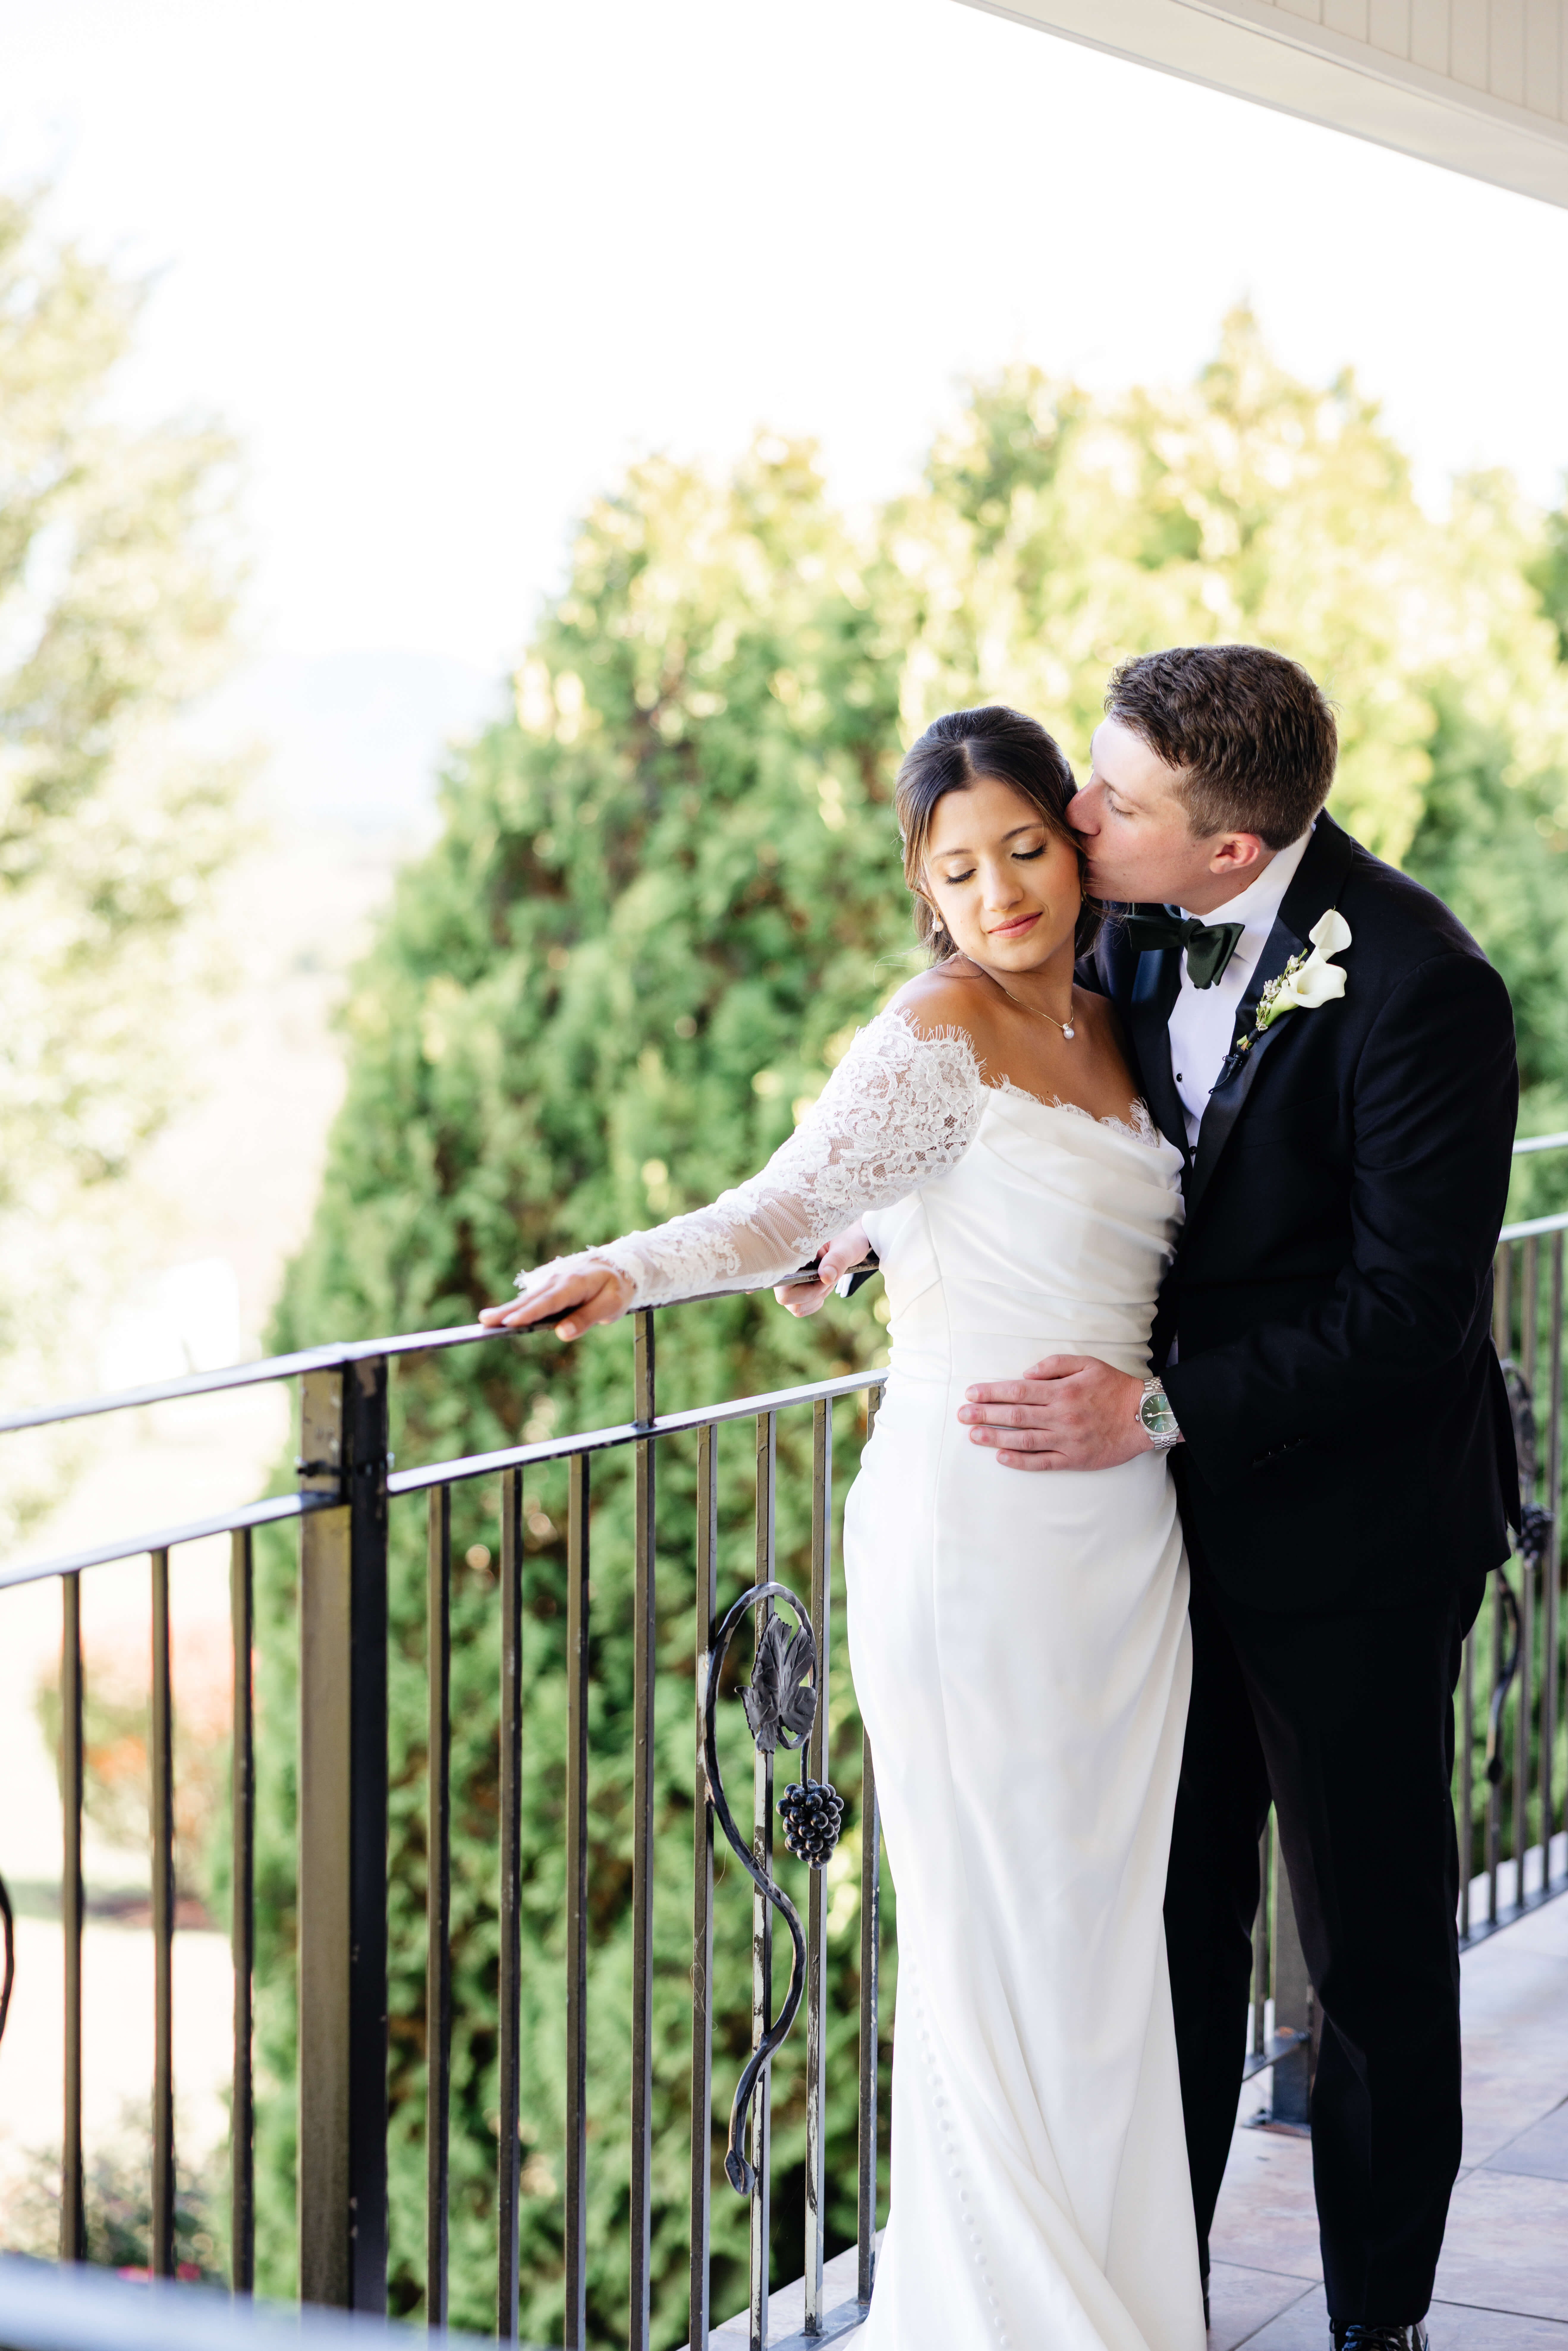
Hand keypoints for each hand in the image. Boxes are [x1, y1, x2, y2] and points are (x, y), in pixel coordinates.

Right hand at [478, 1259, 633, 1340]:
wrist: (620, 1265)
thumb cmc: (616, 1288)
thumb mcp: (611, 1305)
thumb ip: (587, 1318)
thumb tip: (562, 1333)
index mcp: (575, 1284)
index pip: (549, 1302)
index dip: (530, 1313)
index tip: (511, 1323)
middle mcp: (559, 1280)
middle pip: (531, 1299)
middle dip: (508, 1311)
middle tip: (484, 1321)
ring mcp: (553, 1281)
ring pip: (529, 1298)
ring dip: (507, 1308)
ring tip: (486, 1319)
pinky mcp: (551, 1286)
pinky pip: (533, 1298)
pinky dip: (517, 1306)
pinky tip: (503, 1316)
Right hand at [774, 1222, 870, 1317]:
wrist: (852, 1243)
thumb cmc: (848, 1240)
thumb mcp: (847, 1246)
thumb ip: (837, 1259)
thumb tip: (826, 1277)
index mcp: (791, 1251)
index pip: (778, 1278)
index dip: (799, 1285)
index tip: (822, 1276)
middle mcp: (785, 1267)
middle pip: (785, 1298)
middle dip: (813, 1293)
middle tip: (830, 1277)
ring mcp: (788, 1280)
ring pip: (795, 1305)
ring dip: (816, 1298)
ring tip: (829, 1279)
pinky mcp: (795, 1289)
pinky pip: (800, 1308)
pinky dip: (815, 1302)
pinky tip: (825, 1285)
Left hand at [957, 1357, 1154, 1470]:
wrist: (1145, 1415)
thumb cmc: (1115, 1387)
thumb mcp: (1087, 1363)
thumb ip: (1054, 1365)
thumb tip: (1025, 1374)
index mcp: (1062, 1391)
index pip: (1018, 1391)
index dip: (991, 1393)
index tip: (970, 1394)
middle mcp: (1061, 1416)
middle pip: (1015, 1415)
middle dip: (985, 1415)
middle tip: (962, 1416)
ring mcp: (1067, 1440)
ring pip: (1024, 1440)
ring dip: (996, 1438)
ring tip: (974, 1436)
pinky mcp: (1075, 1459)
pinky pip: (1042, 1462)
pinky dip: (1020, 1461)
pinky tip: (1001, 1458)